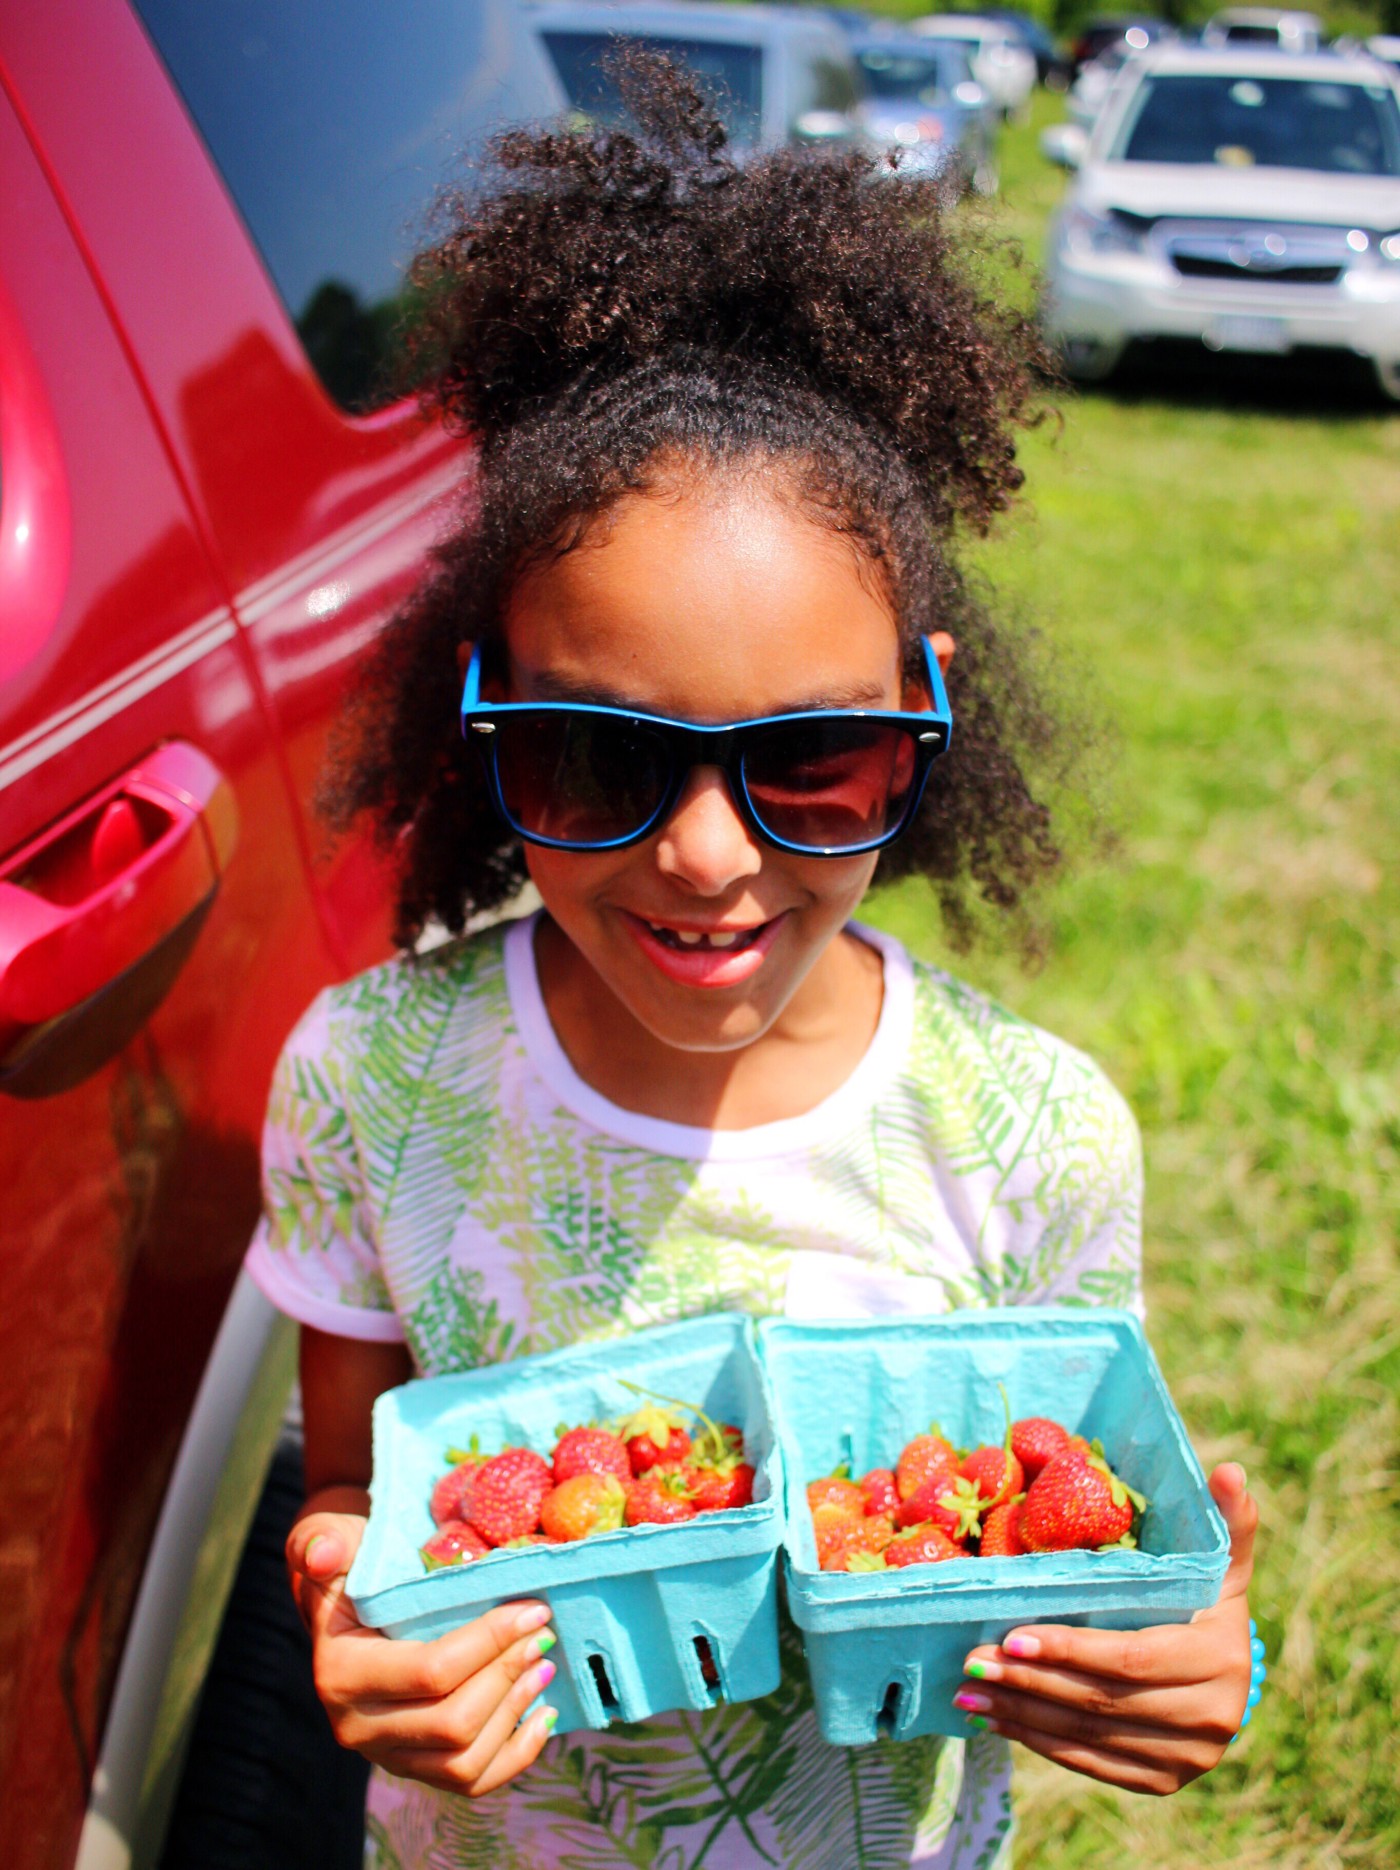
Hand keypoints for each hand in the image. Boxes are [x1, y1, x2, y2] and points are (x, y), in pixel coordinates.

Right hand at [286, 1506, 558, 1796]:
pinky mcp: (411, 1766)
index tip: (533, 1609)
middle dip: (508, 1676)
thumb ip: (320, 1541)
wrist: (340, 1603)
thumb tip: (323, 1555)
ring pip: (463, 1762)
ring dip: (515, 1714)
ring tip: (545, 1667)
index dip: (490, 1643)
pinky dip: (513, 1757)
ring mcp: (385, 1754)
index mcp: (341, 1673)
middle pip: (452, 1724)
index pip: (430, 1672)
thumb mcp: (328, 1537)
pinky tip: (542, 1717)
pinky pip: (468, 1783)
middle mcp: (357, 1727)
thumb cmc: (348, 1563)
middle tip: (544, 1635)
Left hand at [954, 1463, 1257, 1794]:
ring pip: (1089, 1737)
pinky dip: (1039, 1743)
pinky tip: (997, 1722)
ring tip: (969, 1690)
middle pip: (1101, 1701)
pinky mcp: (1163, 1781)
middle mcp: (1211, 1717)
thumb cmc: (1208, 1599)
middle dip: (1029, 1682)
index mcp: (1220, 1659)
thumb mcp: (1221, 1560)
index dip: (1070, 1650)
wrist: (1229, 1675)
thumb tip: (1229, 1469)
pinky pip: (1091, 1764)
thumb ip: (1228, 1518)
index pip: (1131, 1658)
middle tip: (972, 1660)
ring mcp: (1188, 1758)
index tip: (1012, 1636)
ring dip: (1022, 1715)